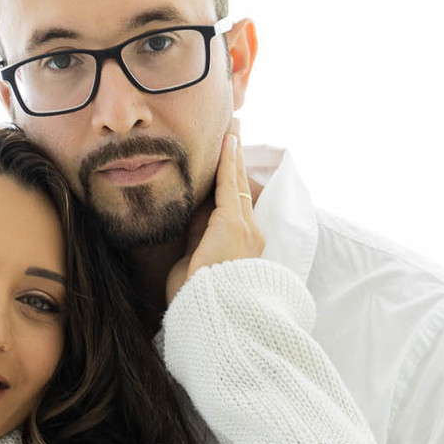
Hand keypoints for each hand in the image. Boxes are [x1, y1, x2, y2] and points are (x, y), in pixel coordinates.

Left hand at [165, 116, 263, 304]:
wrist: (205, 313)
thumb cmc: (195, 297)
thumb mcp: (194, 260)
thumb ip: (197, 235)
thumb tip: (194, 211)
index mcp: (240, 247)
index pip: (234, 206)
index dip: (230, 182)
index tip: (227, 162)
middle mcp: (249, 235)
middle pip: (241, 189)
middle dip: (236, 162)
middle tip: (234, 134)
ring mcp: (245, 229)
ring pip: (239, 184)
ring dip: (233, 156)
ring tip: (232, 130)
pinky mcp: (232, 224)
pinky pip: (231, 185)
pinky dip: (228, 162)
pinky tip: (227, 142)